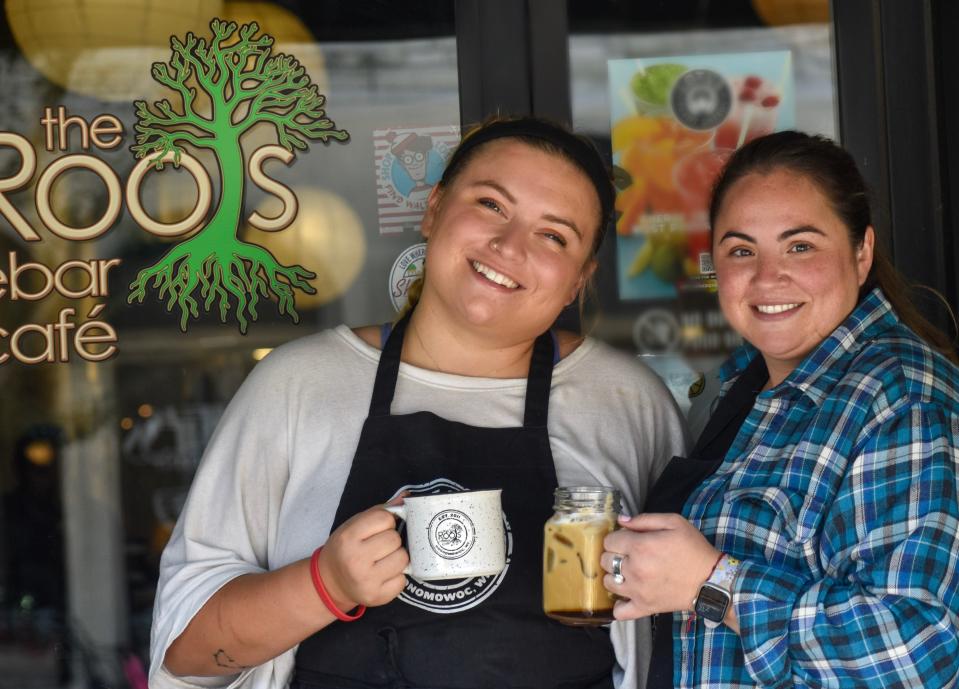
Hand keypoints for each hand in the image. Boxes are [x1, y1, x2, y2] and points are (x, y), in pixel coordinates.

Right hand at [318, 504, 408, 609]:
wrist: (329, 582)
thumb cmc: (346, 548)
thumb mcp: (354, 525)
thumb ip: (380, 511)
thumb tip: (407, 497)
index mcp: (348, 537)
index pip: (384, 518)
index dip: (386, 522)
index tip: (378, 530)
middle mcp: (355, 559)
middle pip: (395, 539)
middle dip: (392, 541)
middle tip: (379, 547)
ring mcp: (366, 580)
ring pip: (403, 559)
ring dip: (397, 557)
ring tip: (382, 560)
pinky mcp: (377, 597)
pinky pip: (403, 580)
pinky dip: (397, 576)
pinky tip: (383, 575)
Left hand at [600, 513, 720, 620]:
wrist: (711, 580)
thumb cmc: (693, 548)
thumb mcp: (674, 523)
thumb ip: (644, 519)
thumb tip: (621, 521)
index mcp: (640, 546)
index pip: (609, 541)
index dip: (616, 538)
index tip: (626, 540)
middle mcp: (634, 569)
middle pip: (605, 561)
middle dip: (612, 555)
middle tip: (627, 555)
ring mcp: (637, 591)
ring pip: (607, 583)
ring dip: (613, 576)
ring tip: (626, 573)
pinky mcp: (644, 608)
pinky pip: (619, 612)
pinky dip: (618, 606)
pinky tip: (625, 596)